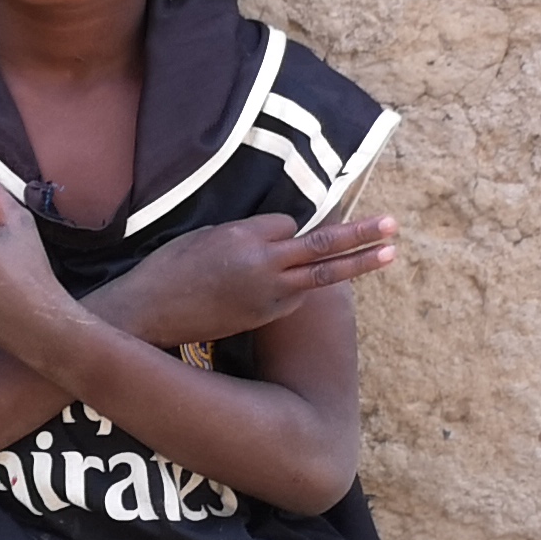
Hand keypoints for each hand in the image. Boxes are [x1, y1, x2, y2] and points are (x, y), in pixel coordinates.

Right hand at [104, 209, 400, 349]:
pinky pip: (296, 297)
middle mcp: (262, 262)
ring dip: (358, 263)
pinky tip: (295, 291)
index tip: (274, 234)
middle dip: (360, 233)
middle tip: (392, 224)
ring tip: (389, 252)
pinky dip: (300, 290)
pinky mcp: (265, 316)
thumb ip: (242, 234)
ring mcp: (267, 293)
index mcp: (243, 235)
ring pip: (324, 275)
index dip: (284, 228)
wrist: (148, 314)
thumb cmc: (166, 270)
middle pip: (322, 243)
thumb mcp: (202, 238)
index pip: (288, 222)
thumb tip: (276, 234)